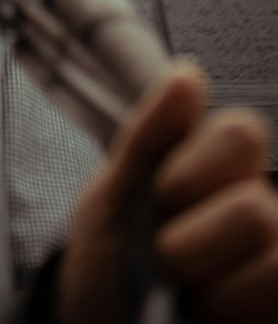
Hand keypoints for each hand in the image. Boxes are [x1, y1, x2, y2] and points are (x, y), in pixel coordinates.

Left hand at [57, 59, 277, 322]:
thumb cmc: (109, 272)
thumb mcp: (111, 200)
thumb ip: (149, 137)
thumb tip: (190, 72)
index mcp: (220, 175)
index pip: (243, 133)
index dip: (190, 173)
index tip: (158, 202)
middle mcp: (264, 215)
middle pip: (255, 208)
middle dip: (190, 243)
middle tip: (167, 260)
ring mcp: (275, 264)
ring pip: (275, 259)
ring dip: (211, 287)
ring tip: (192, 298)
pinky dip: (231, 313)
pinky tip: (213, 321)